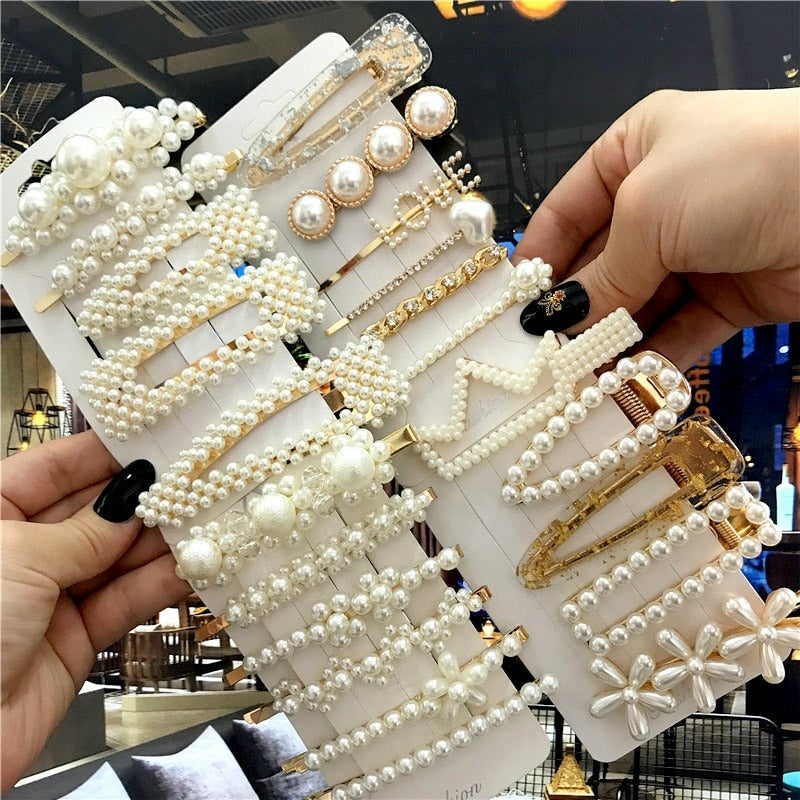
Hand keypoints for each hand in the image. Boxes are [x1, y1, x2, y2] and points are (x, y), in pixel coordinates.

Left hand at [1, 432, 188, 789]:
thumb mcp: (18, 560)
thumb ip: (85, 532)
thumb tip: (132, 501)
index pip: (53, 468)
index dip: (103, 452)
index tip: (153, 439)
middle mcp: (22, 552)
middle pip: (93, 512)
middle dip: (141, 498)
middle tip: (193, 479)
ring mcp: (51, 596)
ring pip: (116, 557)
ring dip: (160, 541)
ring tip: (203, 518)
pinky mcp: (76, 638)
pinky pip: (125, 601)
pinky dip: (159, 584)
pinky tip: (190, 565)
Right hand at [514, 88, 799, 369]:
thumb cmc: (738, 172)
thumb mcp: (647, 212)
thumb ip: (599, 274)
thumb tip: (554, 324)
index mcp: (635, 152)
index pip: (567, 210)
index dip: (539, 258)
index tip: (511, 307)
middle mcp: (662, 199)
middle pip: (599, 265)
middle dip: (572, 310)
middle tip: (537, 357)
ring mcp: (697, 249)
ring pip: (637, 305)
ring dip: (607, 343)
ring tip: (572, 382)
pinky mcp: (731, 295)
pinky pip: (678, 330)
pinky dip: (652, 358)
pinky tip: (622, 384)